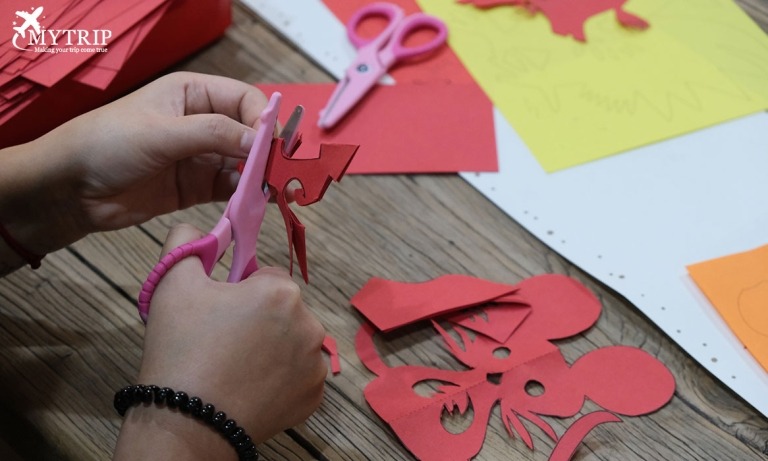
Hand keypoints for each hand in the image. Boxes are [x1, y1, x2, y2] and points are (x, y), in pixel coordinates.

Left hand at [0, 72, 267, 255]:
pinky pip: (231, 189)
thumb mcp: (162, 131)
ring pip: (244, 164)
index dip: (263, 120)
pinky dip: (245, 196)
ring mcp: (200, 157)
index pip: (244, 100)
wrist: (71, 189)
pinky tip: (253, 203)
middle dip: (267, 152)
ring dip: (259, 177)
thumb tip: (261, 141)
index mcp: (193, 94)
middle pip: (249, 134)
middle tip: (280, 173)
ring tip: (271, 192)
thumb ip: (214, 134)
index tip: (274, 144)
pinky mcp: (196, 187)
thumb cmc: (108, 144)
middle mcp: (202, 123)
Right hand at [114, 224, 326, 459]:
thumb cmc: (181, 348)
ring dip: (274, 348)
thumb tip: (198, 227)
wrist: (186, 421)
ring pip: (294, 342)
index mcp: (281, 291)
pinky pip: (300, 376)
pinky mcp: (315, 396)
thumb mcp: (172, 283)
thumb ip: (186, 242)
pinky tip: (252, 387)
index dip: (241, 292)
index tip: (221, 314)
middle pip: (284, 310)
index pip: (267, 278)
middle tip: (225, 343)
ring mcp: (316, 364)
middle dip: (261, 319)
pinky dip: (282, 379)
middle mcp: (310, 324)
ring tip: (237, 368)